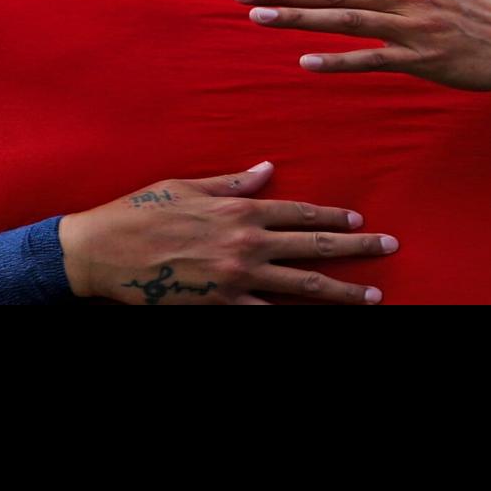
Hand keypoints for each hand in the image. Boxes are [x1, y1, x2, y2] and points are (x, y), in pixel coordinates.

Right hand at [58, 162, 397, 304]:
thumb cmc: (139, 212)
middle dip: (357, 248)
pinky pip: (266, 315)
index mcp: (238, 209)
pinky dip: (292, 318)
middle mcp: (245, 242)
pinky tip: (321, 321)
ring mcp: (236, 277)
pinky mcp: (221, 305)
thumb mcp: (185, 186)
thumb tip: (267, 169)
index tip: (359, 218)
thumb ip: (231, 182)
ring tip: (373, 296)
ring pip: (302, 285)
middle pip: (314, 246)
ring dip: (342, 292)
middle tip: (390, 247)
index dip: (332, 215)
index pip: (299, 211)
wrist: (100, 252)